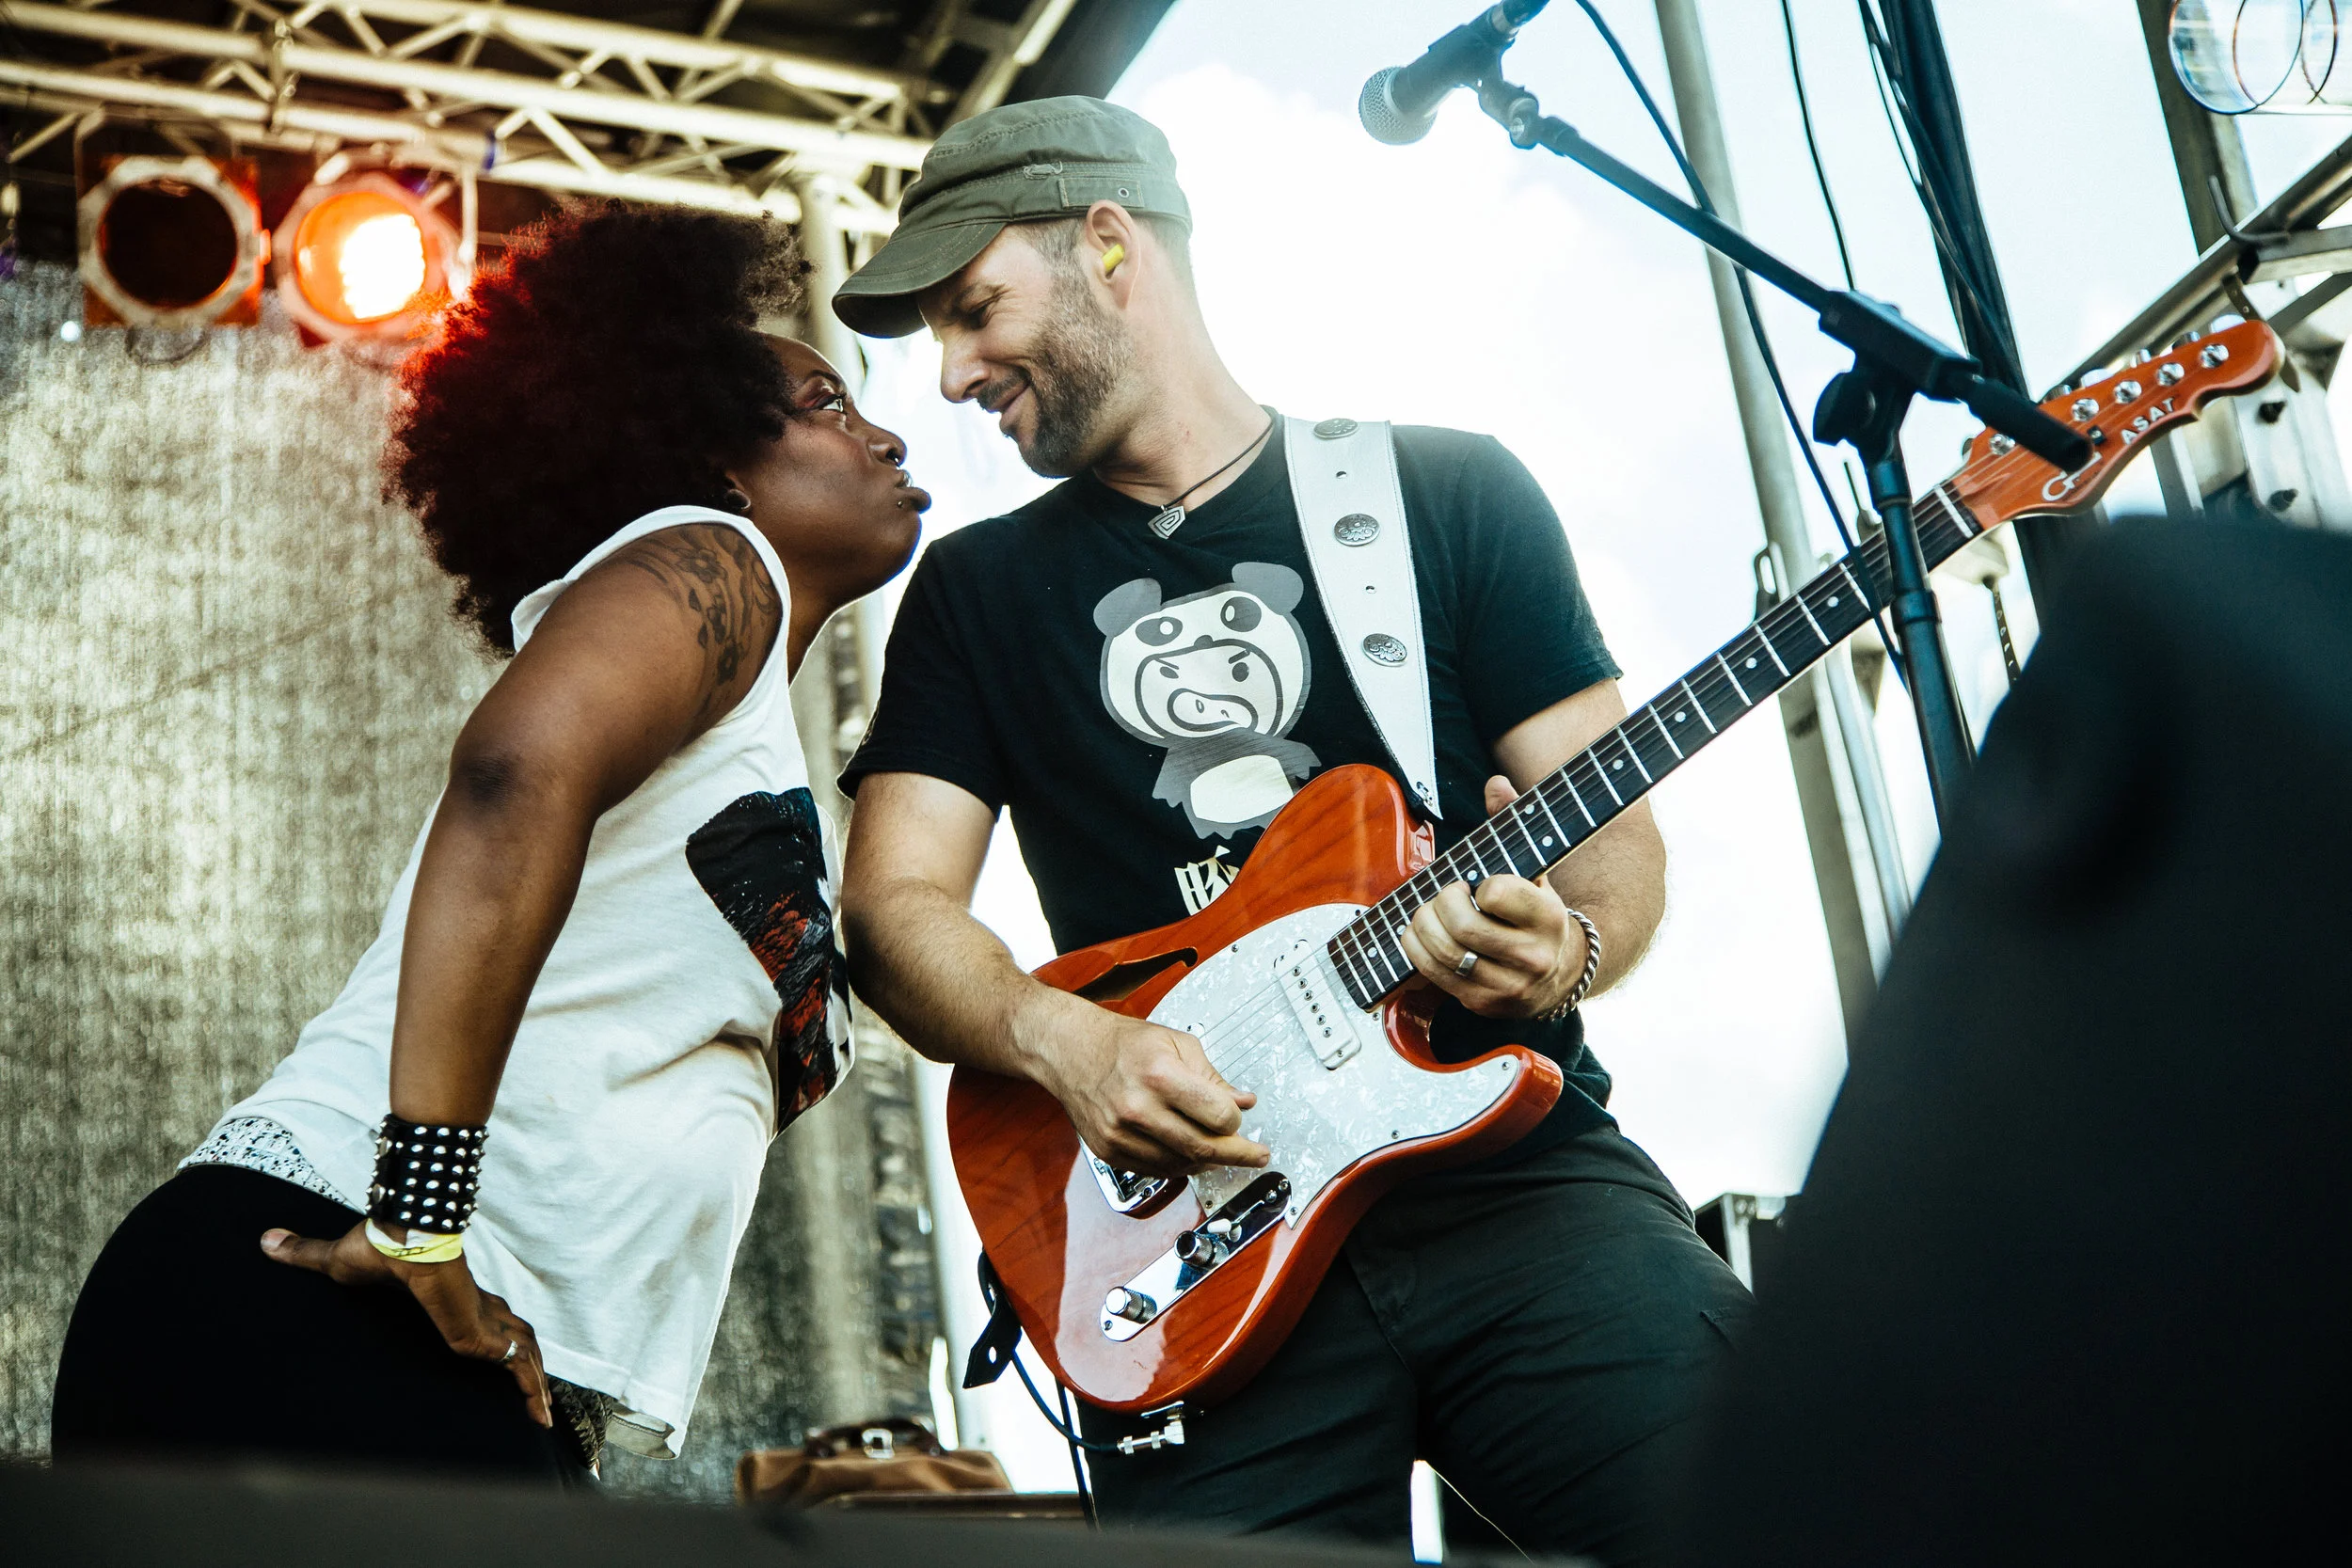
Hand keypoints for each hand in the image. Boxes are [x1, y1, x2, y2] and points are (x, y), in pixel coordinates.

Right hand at [262, 1222, 551, 1426]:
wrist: (401, 1238)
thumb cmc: (376, 1246)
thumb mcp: (335, 1260)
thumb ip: (306, 1254)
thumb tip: (267, 1240)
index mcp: (451, 1292)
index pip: (484, 1311)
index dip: (495, 1329)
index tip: (498, 1348)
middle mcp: (475, 1305)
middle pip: (515, 1334)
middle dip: (528, 1362)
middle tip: (537, 1394)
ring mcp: (483, 1319)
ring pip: (524, 1352)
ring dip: (535, 1381)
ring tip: (543, 1416)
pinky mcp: (482, 1334)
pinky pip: (518, 1365)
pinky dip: (531, 1387)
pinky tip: (537, 1414)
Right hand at [1025, 991, 1269, 1178]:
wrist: (1070, 1051)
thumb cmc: (1122, 1044)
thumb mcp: (1176, 1044)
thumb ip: (1212, 1076)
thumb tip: (1243, 1102)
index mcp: (1158, 1074)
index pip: (1217, 1115)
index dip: (1236, 1120)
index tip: (1241, 1119)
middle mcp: (1137, 1107)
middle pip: (1203, 1147)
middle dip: (1237, 1154)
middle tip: (1255, 1155)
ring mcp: (1120, 1133)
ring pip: (1182, 1164)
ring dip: (1207, 1161)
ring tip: (1221, 1151)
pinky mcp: (1110, 1151)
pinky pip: (1157, 1171)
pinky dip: (1180, 1165)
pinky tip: (1190, 1154)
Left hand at [1398, 775, 1588, 1019]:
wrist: (1560, 972)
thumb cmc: (1536, 911)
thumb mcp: (1535, 868)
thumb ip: (1515, 823)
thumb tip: (1496, 783)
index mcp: (1548, 917)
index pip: (1495, 893)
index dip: (1478, 883)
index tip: (1480, 882)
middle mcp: (1532, 957)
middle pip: (1462, 926)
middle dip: (1441, 901)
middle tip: (1447, 892)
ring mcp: (1507, 986)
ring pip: (1444, 952)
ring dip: (1423, 924)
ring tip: (1431, 910)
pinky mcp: (1483, 1004)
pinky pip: (1434, 974)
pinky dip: (1417, 948)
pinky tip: (1421, 933)